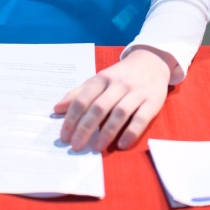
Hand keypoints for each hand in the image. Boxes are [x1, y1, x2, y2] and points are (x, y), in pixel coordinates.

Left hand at [53, 48, 172, 151]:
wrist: (151, 61)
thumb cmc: (120, 75)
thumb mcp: (99, 79)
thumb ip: (79, 94)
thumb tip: (57, 109)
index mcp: (102, 78)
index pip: (83, 99)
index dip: (72, 118)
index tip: (64, 136)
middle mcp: (118, 84)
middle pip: (99, 107)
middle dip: (85, 128)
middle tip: (76, 146)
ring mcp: (136, 92)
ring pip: (119, 113)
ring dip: (107, 132)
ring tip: (96, 148)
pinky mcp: (153, 101)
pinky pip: (141, 118)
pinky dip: (131, 132)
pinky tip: (122, 145)